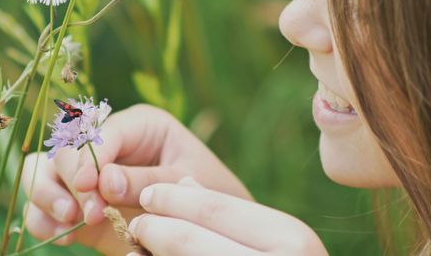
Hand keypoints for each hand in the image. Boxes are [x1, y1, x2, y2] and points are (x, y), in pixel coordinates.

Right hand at [21, 104, 250, 253]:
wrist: (212, 223)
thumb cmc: (208, 191)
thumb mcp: (186, 181)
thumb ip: (146, 181)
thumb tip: (104, 182)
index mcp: (141, 125)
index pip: (103, 131)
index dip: (90, 157)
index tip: (91, 186)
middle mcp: (109, 143)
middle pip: (67, 148)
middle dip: (73, 182)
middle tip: (92, 214)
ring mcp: (90, 173)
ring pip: (43, 170)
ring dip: (46, 195)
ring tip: (69, 223)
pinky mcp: (79, 201)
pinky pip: (44, 203)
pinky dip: (42, 218)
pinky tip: (62, 235)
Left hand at [127, 176, 328, 255]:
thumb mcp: (278, 240)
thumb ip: (233, 214)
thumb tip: (183, 181)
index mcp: (292, 239)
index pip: (216, 209)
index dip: (174, 199)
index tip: (150, 194)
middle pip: (189, 239)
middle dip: (155, 226)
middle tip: (138, 221)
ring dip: (152, 251)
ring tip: (140, 243)